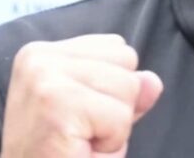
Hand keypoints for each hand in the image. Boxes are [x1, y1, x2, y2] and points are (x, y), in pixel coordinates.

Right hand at [0, 34, 162, 157]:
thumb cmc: (57, 153)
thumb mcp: (94, 112)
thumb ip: (125, 90)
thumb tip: (153, 81)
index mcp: (43, 52)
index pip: (117, 46)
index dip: (111, 86)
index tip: (77, 114)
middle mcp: (39, 59)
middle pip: (127, 58)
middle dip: (116, 102)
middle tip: (80, 131)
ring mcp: (46, 79)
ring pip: (129, 86)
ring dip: (115, 126)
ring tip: (81, 141)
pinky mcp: (58, 107)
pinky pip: (120, 119)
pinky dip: (111, 143)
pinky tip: (80, 151)